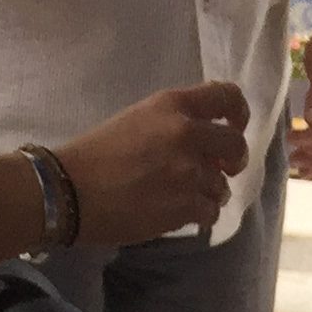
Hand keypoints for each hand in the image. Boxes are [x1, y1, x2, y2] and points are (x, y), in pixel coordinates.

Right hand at [60, 84, 251, 243]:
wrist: (72, 190)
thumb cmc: (98, 154)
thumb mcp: (138, 119)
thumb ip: (174, 121)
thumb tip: (204, 138)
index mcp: (173, 105)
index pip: (227, 96)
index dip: (239, 113)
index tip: (235, 126)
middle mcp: (186, 133)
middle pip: (235, 144)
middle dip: (234, 160)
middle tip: (223, 169)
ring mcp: (188, 172)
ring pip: (221, 185)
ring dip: (209, 192)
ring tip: (184, 194)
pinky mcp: (184, 206)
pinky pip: (210, 212)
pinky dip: (199, 215)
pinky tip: (179, 212)